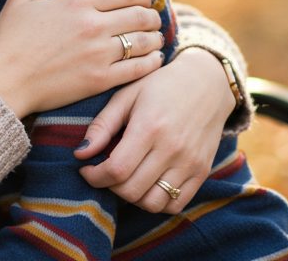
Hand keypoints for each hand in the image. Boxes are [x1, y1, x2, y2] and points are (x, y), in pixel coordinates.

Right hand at [0, 0, 164, 116]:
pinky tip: (154, 60)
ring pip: (143, 41)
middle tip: (154, 19)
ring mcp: (99, 54)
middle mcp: (93, 25)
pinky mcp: (100, 80)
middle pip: (140, 15)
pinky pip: (138, 69)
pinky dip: (152, 63)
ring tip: (156, 39)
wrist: (2, 82)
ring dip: (155, 38)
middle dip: (152, 16)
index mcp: (77, 2)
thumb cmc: (8, 40)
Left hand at [74, 47, 233, 213]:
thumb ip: (102, 125)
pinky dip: (157, 203)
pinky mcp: (202, 172)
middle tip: (106, 173)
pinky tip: (148, 185)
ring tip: (127, 179)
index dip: (95, 177)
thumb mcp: (126, 95)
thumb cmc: (160, 85)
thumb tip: (80, 154)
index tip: (87, 169)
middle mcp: (172, 148)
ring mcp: (189, 163)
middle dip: (110, 187)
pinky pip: (175, 204)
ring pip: (153, 203)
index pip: (116, 170)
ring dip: (133, 197)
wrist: (207, 82)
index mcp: (149, 127)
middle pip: (132, 191)